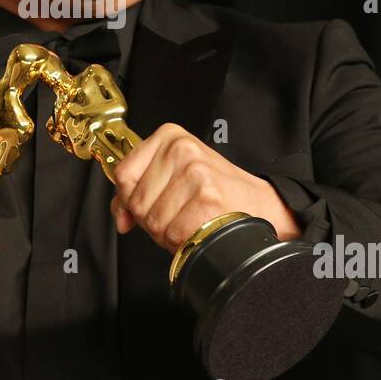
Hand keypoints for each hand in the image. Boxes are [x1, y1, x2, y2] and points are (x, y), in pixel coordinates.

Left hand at [109, 123, 301, 252]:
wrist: (259, 202)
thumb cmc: (216, 189)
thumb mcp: (174, 175)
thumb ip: (138, 190)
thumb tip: (120, 217)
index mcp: (169, 136)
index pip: (124, 175)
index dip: (129, 200)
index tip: (145, 207)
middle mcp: (181, 149)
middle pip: (138, 201)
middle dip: (151, 222)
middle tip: (175, 217)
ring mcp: (196, 172)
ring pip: (154, 221)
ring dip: (167, 234)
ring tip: (188, 223)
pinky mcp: (208, 198)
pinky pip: (174, 234)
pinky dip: (183, 242)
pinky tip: (198, 231)